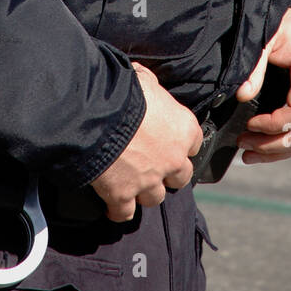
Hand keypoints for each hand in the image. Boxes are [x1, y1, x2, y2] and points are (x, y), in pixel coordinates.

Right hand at [91, 63, 202, 222]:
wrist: (96, 117)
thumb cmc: (123, 93)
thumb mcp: (143, 79)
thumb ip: (150, 84)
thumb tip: (143, 77)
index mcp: (183, 129)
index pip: (194, 142)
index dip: (181, 141)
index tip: (170, 140)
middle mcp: (172, 159)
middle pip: (181, 176)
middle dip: (169, 172)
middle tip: (154, 165)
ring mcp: (149, 181)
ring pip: (156, 198)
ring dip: (146, 192)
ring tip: (133, 184)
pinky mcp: (123, 196)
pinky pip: (124, 214)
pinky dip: (118, 210)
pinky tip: (111, 205)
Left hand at [233, 9, 290, 162]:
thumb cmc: (287, 27)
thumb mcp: (268, 36)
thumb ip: (255, 65)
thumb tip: (242, 95)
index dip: (272, 125)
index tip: (248, 124)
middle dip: (272, 145)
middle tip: (243, 144)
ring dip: (278, 151)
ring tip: (248, 153)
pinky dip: (285, 146)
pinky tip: (262, 150)